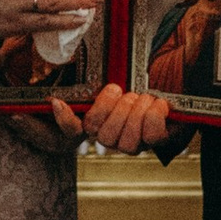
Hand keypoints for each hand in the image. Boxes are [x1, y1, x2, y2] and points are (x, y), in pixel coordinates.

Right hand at [50, 83, 171, 152]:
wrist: (163, 89)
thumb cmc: (133, 82)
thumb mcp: (111, 75)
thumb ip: (91, 75)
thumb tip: (59, 79)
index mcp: (95, 122)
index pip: (72, 130)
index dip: (64, 119)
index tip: (57, 101)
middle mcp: (111, 138)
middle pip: (102, 134)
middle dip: (115, 108)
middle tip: (124, 92)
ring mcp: (132, 143)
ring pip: (127, 141)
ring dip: (136, 112)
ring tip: (143, 97)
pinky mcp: (155, 141)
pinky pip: (152, 136)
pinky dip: (155, 116)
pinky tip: (157, 103)